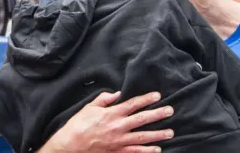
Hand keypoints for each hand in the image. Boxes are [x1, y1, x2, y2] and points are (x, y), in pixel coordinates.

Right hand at [38, 91, 174, 152]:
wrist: (69, 147)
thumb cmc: (77, 126)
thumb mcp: (89, 108)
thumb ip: (104, 99)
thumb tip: (117, 93)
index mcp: (112, 114)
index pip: (133, 104)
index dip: (146, 99)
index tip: (158, 96)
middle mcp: (118, 127)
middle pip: (142, 119)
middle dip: (158, 114)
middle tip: (170, 111)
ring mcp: (119, 141)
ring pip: (143, 137)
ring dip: (158, 135)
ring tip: (170, 132)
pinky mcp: (117, 152)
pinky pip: (135, 152)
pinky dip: (147, 151)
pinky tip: (157, 150)